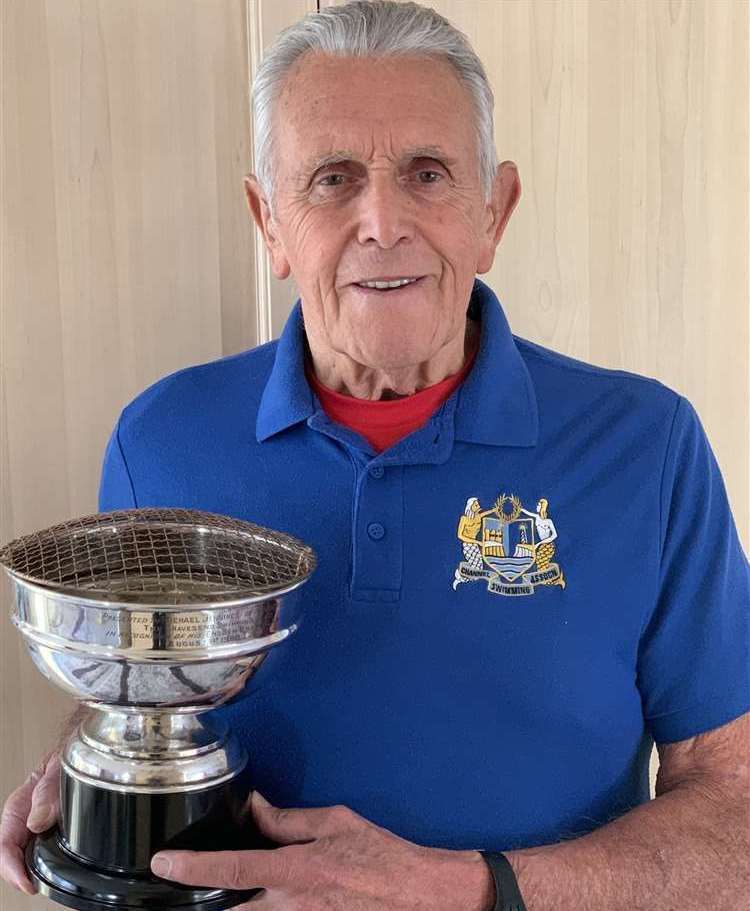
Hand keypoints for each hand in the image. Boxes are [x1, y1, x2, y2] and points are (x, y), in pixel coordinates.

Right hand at [0, 751, 60, 894]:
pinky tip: (55, 869)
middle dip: (19, 875)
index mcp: (22, 802)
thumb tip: (37, 821)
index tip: (25, 881)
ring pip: (25, 854)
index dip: (12, 867)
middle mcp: (26, 814)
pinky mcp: (53, 824)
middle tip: (35, 888)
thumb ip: (49, 790)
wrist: (86, 741)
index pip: (5, 843)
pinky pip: (42, 848)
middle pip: (11, 854)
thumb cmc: (71, 749)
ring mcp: (38, 821)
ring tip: (43, 884)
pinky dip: (43, 862)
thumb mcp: (62, 764)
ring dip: (31, 870)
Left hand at [150, 791, 494, 909]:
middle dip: (202, 904)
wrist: (421, 897)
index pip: (231, 867)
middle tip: (181, 894)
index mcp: (296, 871)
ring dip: (232, 908)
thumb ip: (289, 820)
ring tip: (214, 897)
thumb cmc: (382, 857)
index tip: (164, 864)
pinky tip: (257, 902)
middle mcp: (291, 907)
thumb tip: (255, 806)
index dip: (192, 867)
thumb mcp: (336, 823)